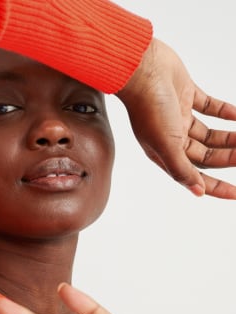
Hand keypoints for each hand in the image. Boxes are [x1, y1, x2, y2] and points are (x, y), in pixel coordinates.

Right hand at [116, 38, 235, 197]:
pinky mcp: (185, 95)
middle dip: (228, 158)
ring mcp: (178, 116)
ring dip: (229, 137)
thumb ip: (182, 169)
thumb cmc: (147, 106)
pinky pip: (209, 107)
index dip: (215, 186)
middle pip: (206, 154)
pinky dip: (224, 112)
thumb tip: (198, 191)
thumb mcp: (165, 144)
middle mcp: (171, 137)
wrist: (141, 67)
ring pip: (210, 134)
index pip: (195, 175)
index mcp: (164, 153)